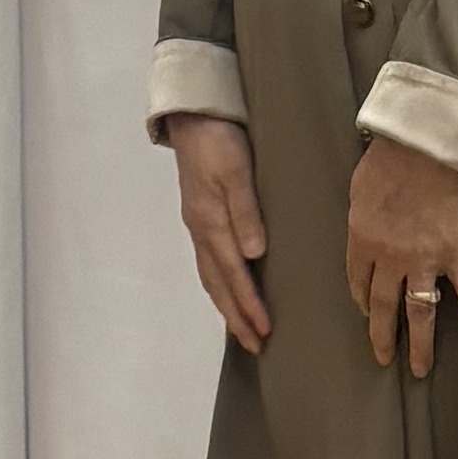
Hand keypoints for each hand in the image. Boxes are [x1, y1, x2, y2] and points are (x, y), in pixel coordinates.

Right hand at [171, 115, 270, 353]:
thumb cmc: (218, 138)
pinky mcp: (200, 214)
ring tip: (242, 328)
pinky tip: (229, 286)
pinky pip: (209, 261)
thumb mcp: (235, 169)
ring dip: (226, 304)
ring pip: (211, 275)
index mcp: (209, 222)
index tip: (265, 331)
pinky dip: (219, 282)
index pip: (232, 274)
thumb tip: (254, 254)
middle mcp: (200, 229)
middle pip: (217, 283)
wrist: (193, 113)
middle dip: (235, 316)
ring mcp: (198, 223)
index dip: (248, 304)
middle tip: (256, 345)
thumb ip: (245, 210)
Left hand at [348, 132, 457, 374]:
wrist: (427, 142)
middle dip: (383, 337)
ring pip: (419, 312)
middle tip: (383, 359)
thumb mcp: (359, 187)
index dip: (363, 300)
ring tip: (420, 369)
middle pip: (384, 307)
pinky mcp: (456, 253)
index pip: (358, 282)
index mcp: (361, 240)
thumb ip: (362, 213)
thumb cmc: (389, 156)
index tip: (367, 312)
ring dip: (420, 343)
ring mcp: (424, 260)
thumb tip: (365, 222)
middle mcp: (389, 259)